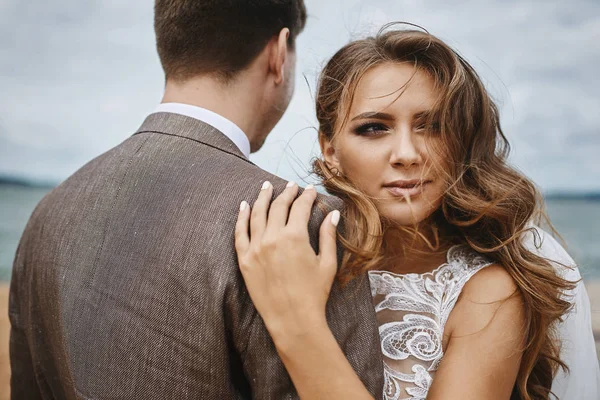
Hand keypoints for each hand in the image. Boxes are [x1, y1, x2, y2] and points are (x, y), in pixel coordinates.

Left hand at [235, 181, 340, 344]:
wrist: (292, 320)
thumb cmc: (314, 294)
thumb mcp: (327, 263)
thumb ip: (327, 236)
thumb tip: (333, 214)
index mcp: (295, 236)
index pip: (300, 207)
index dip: (306, 195)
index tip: (310, 189)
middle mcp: (273, 238)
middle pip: (278, 206)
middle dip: (286, 193)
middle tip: (291, 185)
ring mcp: (256, 248)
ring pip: (256, 214)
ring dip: (262, 197)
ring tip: (266, 186)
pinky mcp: (244, 260)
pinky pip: (240, 232)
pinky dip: (241, 217)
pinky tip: (244, 205)